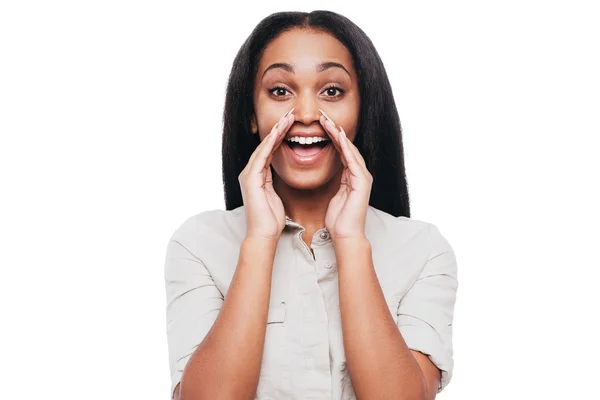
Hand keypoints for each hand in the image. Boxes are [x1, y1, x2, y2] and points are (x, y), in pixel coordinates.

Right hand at [238, 108, 294, 240]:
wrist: (263, 234)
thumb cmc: (271, 220)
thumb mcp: (275, 196)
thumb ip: (274, 183)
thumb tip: (280, 176)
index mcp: (257, 176)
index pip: (269, 151)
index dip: (280, 136)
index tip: (291, 124)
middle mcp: (250, 172)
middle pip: (265, 145)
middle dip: (278, 129)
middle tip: (290, 114)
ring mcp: (248, 174)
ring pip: (264, 147)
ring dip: (276, 131)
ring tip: (288, 118)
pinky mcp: (251, 179)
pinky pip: (262, 156)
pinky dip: (271, 143)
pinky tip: (280, 133)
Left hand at [319, 109, 372, 240]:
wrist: (346, 234)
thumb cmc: (338, 219)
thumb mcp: (334, 195)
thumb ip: (335, 182)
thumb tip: (327, 174)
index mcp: (352, 176)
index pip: (341, 151)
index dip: (331, 137)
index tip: (320, 124)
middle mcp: (360, 174)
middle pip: (347, 146)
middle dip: (335, 130)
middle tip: (323, 115)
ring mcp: (363, 177)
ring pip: (350, 149)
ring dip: (339, 134)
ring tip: (327, 121)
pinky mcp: (362, 181)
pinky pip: (352, 160)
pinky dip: (345, 147)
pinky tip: (337, 136)